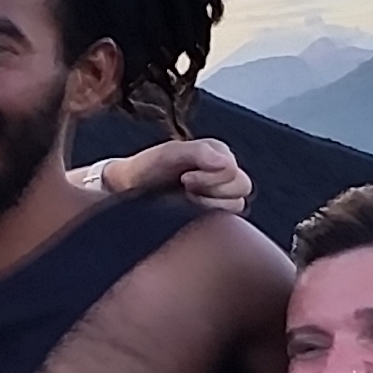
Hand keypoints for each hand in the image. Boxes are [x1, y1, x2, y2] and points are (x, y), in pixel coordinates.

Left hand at [104, 137, 251, 215]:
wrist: (129, 190)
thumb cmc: (148, 168)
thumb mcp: (170, 153)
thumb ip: (197, 152)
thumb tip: (226, 163)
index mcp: (218, 152)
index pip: (234, 171)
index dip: (210, 178)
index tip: (184, 178)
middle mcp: (224, 171)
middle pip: (242, 186)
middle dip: (212, 190)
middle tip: (186, 188)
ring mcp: (221, 192)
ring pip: (238, 204)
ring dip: (210, 204)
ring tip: (186, 199)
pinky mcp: (215, 212)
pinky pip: (229, 220)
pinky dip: (208, 216)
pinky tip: (190, 211)